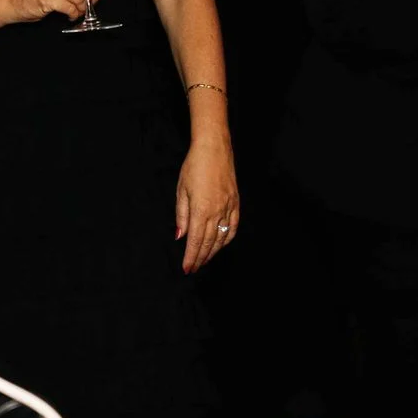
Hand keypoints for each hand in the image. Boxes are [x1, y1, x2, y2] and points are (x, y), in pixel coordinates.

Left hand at [175, 133, 239, 271]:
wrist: (214, 148)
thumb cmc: (194, 166)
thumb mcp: (181, 190)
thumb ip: (181, 215)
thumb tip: (180, 236)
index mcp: (201, 209)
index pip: (195, 240)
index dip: (191, 257)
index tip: (187, 268)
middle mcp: (217, 211)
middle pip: (209, 242)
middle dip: (201, 258)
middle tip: (194, 268)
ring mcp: (229, 207)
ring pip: (222, 237)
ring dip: (213, 251)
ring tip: (205, 260)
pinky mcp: (236, 202)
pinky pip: (233, 226)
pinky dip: (227, 239)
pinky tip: (221, 245)